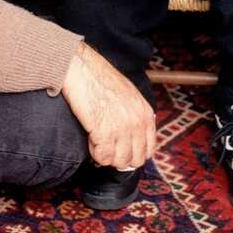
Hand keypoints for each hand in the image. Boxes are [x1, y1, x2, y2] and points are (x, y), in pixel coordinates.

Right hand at [61, 42, 156, 168]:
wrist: (83, 71)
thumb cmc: (102, 80)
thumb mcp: (130, 95)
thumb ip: (136, 114)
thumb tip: (134, 135)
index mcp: (145, 113)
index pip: (149, 148)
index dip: (134, 153)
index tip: (122, 150)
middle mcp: (137, 122)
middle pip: (135, 159)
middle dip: (120, 157)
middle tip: (108, 148)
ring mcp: (122, 128)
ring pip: (119, 161)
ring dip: (107, 156)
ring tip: (98, 141)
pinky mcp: (105, 133)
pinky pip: (103, 157)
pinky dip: (95, 153)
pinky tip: (91, 139)